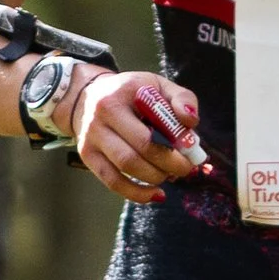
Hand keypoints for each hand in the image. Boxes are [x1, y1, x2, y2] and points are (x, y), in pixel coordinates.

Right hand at [73, 71, 209, 203]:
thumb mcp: (157, 84)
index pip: (152, 124)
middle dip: (169, 164)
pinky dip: (137, 193)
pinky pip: (113, 182)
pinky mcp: (88, 156)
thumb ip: (181, 98)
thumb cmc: (130, 93)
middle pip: (140, 150)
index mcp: (120, 97)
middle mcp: (101, 117)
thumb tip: (191, 122)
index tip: (191, 150)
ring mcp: (91, 138)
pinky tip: (155, 194)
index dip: (175, 143)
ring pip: (127, 168)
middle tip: (185, 168)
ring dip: (155, 177)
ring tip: (169, 174)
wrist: (87, 97)